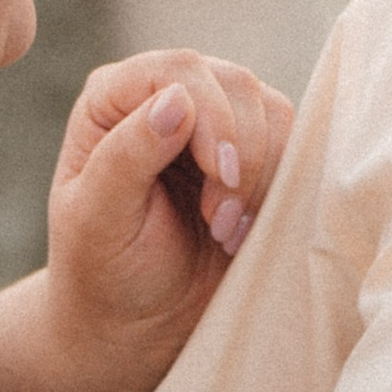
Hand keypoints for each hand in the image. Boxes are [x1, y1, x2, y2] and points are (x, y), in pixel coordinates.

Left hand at [47, 50, 288, 346]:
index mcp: (113, 100)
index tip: (220, 178)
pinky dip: (280, 184)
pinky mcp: (251, 151)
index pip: (179, 69)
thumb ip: (127, 157)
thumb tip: (176, 99)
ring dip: (262, 174)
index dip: (212, 116)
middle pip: (234, 83)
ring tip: (226, 232)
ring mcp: (212, 120)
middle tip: (219, 224)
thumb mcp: (98, 220)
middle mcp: (163, 96)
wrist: (139, 322)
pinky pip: (293, 141)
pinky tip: (246, 228)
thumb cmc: (104, 272)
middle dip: (241, 156)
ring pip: (271, 109)